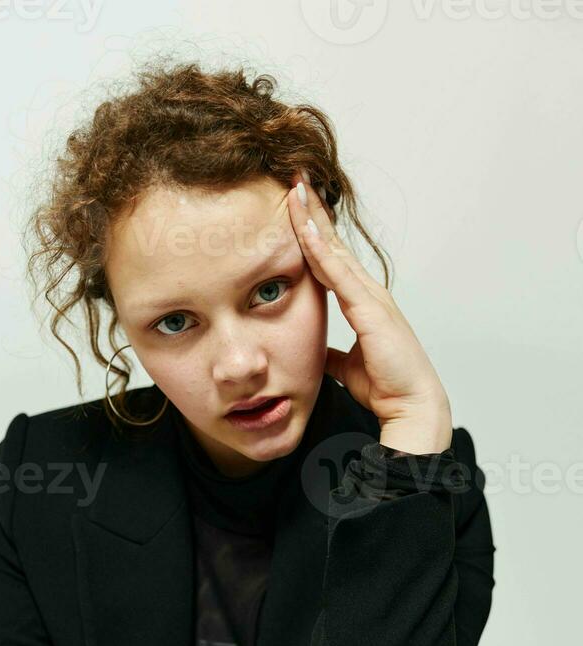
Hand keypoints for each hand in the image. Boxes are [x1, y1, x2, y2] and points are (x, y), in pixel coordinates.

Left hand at [287, 171, 450, 436]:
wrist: (410, 405)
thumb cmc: (387, 386)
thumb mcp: (348, 367)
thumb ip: (333, 355)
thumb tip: (316, 353)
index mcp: (363, 302)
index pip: (331, 258)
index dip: (314, 232)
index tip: (296, 207)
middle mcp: (368, 292)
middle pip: (333, 243)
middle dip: (314, 211)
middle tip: (295, 179)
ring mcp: (370, 296)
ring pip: (334, 249)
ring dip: (314, 219)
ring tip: (296, 189)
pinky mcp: (369, 308)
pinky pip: (337, 272)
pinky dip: (319, 248)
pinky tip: (303, 228)